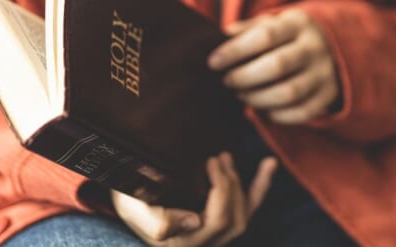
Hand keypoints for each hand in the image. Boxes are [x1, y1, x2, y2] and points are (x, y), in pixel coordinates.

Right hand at [112, 153, 276, 246]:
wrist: (125, 197)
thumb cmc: (128, 200)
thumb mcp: (132, 208)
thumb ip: (160, 221)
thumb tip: (195, 221)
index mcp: (183, 243)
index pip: (218, 220)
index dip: (221, 189)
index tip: (210, 161)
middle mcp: (202, 244)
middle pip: (235, 219)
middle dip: (231, 184)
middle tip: (217, 156)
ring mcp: (212, 235)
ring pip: (244, 215)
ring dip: (242, 183)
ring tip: (226, 157)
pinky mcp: (218, 221)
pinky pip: (248, 208)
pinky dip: (260, 185)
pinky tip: (270, 163)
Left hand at [209, 9, 339, 124]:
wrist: (333, 45)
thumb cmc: (288, 36)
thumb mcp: (272, 23)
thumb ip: (247, 29)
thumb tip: (219, 38)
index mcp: (297, 24)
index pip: (265, 36)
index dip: (236, 51)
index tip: (213, 62)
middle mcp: (314, 47)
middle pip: (278, 65)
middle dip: (245, 77)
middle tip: (227, 81)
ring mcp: (324, 73)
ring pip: (289, 93)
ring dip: (258, 98)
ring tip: (242, 96)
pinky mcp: (328, 95)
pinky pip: (303, 112)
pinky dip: (279, 115)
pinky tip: (264, 110)